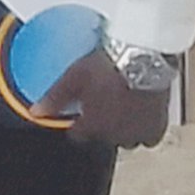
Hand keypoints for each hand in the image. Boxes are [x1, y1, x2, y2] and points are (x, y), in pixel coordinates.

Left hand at [30, 48, 169, 148]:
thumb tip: (36, 113)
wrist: (142, 56)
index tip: (80, 113)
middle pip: (104, 137)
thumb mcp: (74, 77)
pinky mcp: (157, 125)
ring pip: (126, 137)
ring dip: (122, 126)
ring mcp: (138, 132)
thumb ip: (55, 98)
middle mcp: (116, 136)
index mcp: (94, 127)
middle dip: (101, 124)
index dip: (77, 125)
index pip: (78, 136)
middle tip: (102, 101)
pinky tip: (139, 110)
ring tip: (120, 104)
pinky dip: (143, 125)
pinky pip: (149, 134)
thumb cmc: (107, 66)